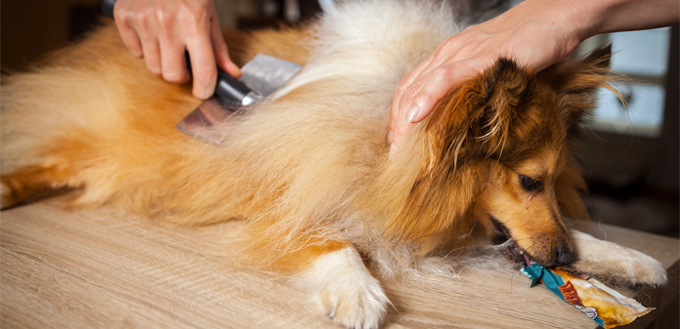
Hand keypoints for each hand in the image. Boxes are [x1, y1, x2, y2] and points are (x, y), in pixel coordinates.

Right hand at [113, 0, 241, 98]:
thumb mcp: (209, 14)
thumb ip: (219, 48)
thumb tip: (232, 74)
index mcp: (193, 22)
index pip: (203, 70)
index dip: (205, 88)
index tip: (204, 92)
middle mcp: (167, 23)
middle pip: (172, 75)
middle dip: (181, 74)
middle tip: (184, 61)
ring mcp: (143, 20)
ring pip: (153, 67)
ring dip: (163, 61)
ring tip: (168, 42)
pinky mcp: (123, 17)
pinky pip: (135, 52)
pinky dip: (144, 48)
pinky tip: (152, 31)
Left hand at [388, 0, 583, 151]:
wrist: (554, 19)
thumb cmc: (526, 46)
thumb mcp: (490, 71)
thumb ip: (473, 89)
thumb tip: (465, 121)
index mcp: (447, 56)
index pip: (411, 88)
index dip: (398, 117)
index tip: (397, 143)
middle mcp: (447, 53)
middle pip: (408, 91)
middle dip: (397, 125)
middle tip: (395, 155)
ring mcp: (461, 53)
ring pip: (420, 86)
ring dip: (405, 120)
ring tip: (400, 147)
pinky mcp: (479, 57)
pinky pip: (445, 77)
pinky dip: (427, 98)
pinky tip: (416, 118)